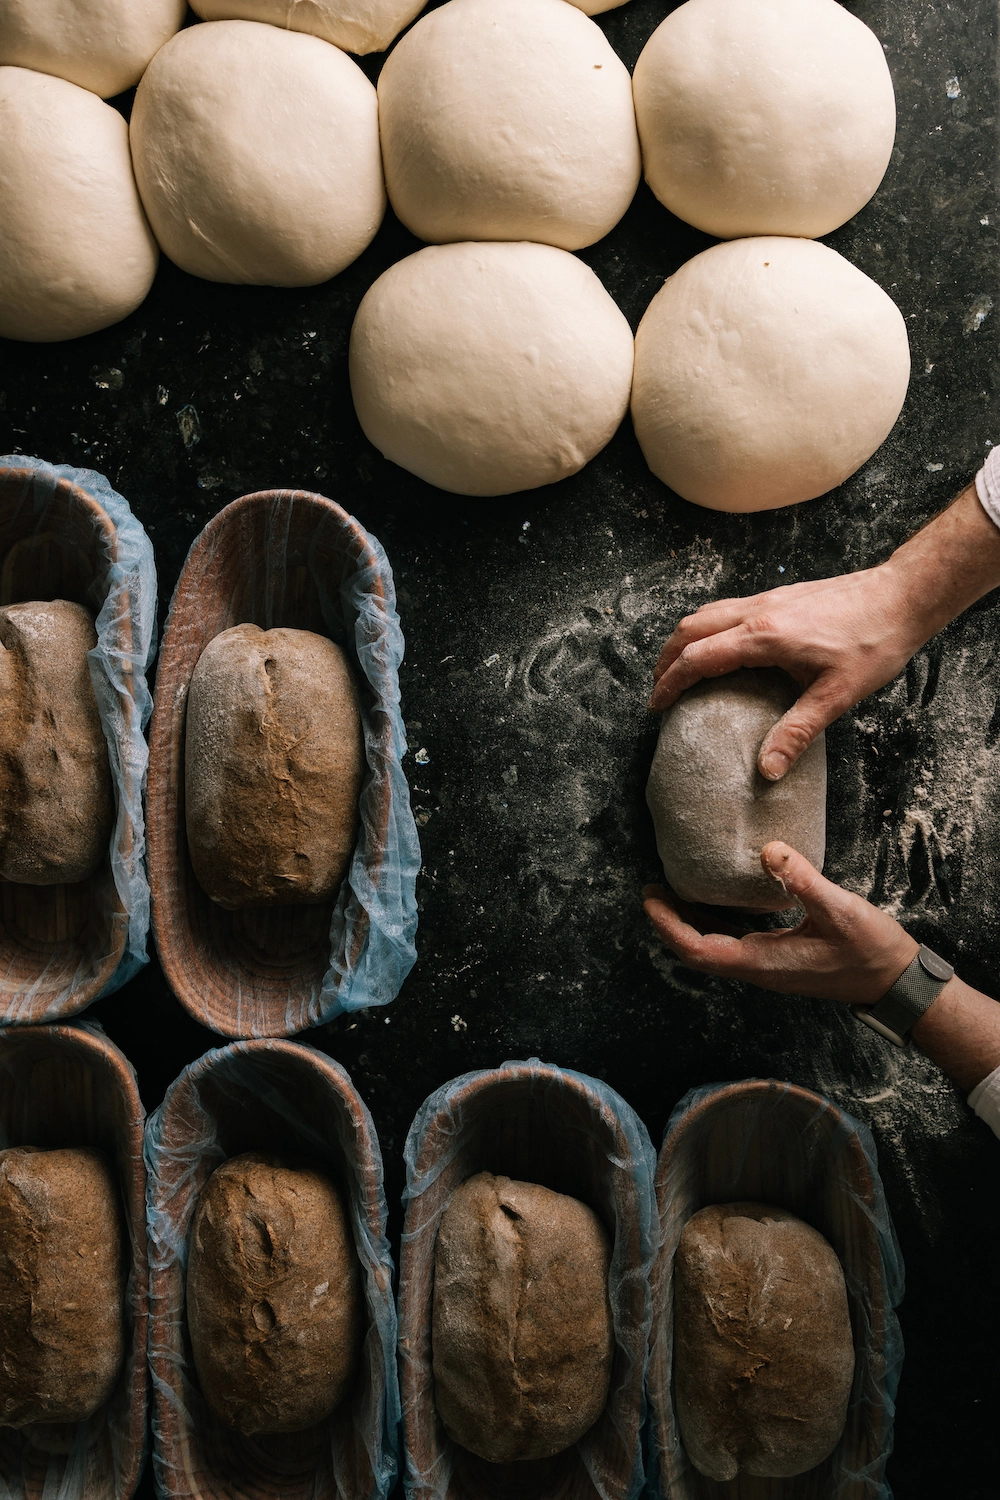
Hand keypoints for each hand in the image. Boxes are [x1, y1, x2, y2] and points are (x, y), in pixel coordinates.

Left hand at [643, 842, 917, 1005]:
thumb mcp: (841, 910)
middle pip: (697, 951)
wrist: (895, 981)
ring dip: (688, 923)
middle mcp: (758, 969)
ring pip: (713, 949)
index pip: (698, 949)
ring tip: (670, 891)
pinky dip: (714, 923)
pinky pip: (733, 943)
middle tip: (650, 889)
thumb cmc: (871, 951)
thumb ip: (803, 880)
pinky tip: (715, 900)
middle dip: (669, 922)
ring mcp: (767, 966)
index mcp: (763, 963)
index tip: (650, 898)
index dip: (669, 925)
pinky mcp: (778, 958)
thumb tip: (768, 850)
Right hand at [647, 566, 918, 779]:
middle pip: (690, 630)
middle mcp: (757, 612)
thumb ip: (796, 732)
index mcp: (763, 638)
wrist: (902, 595)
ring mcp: (768, 600)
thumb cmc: (874, 642)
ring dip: (685, 640)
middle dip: (666, 659)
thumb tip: (766, 771)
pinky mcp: (781, 597)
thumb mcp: (836, 696)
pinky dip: (709, 628)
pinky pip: (728, 608)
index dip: (669, 683)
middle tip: (659, 689)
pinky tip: (723, 648)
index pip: (697, 658)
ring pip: (706, 613)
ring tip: (681, 668)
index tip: (656, 706)